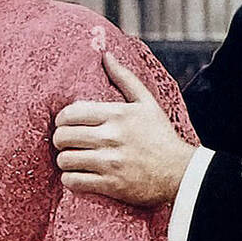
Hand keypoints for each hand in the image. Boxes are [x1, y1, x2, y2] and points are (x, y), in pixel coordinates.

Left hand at [53, 51, 195, 207]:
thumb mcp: (147, 103)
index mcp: (117, 114)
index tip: (69, 125)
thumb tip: (106, 55)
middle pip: (62, 137)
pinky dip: (71, 179)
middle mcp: (111, 137)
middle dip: (61, 140)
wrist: (180, 172)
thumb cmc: (161, 136)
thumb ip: (124, 78)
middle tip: (68, 143)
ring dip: (65, 161)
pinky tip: (79, 175)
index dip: (63, 120)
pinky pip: (73, 181)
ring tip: (74, 160)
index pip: (70, 113)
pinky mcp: (110, 185)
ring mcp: (110, 162)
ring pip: (65, 160)